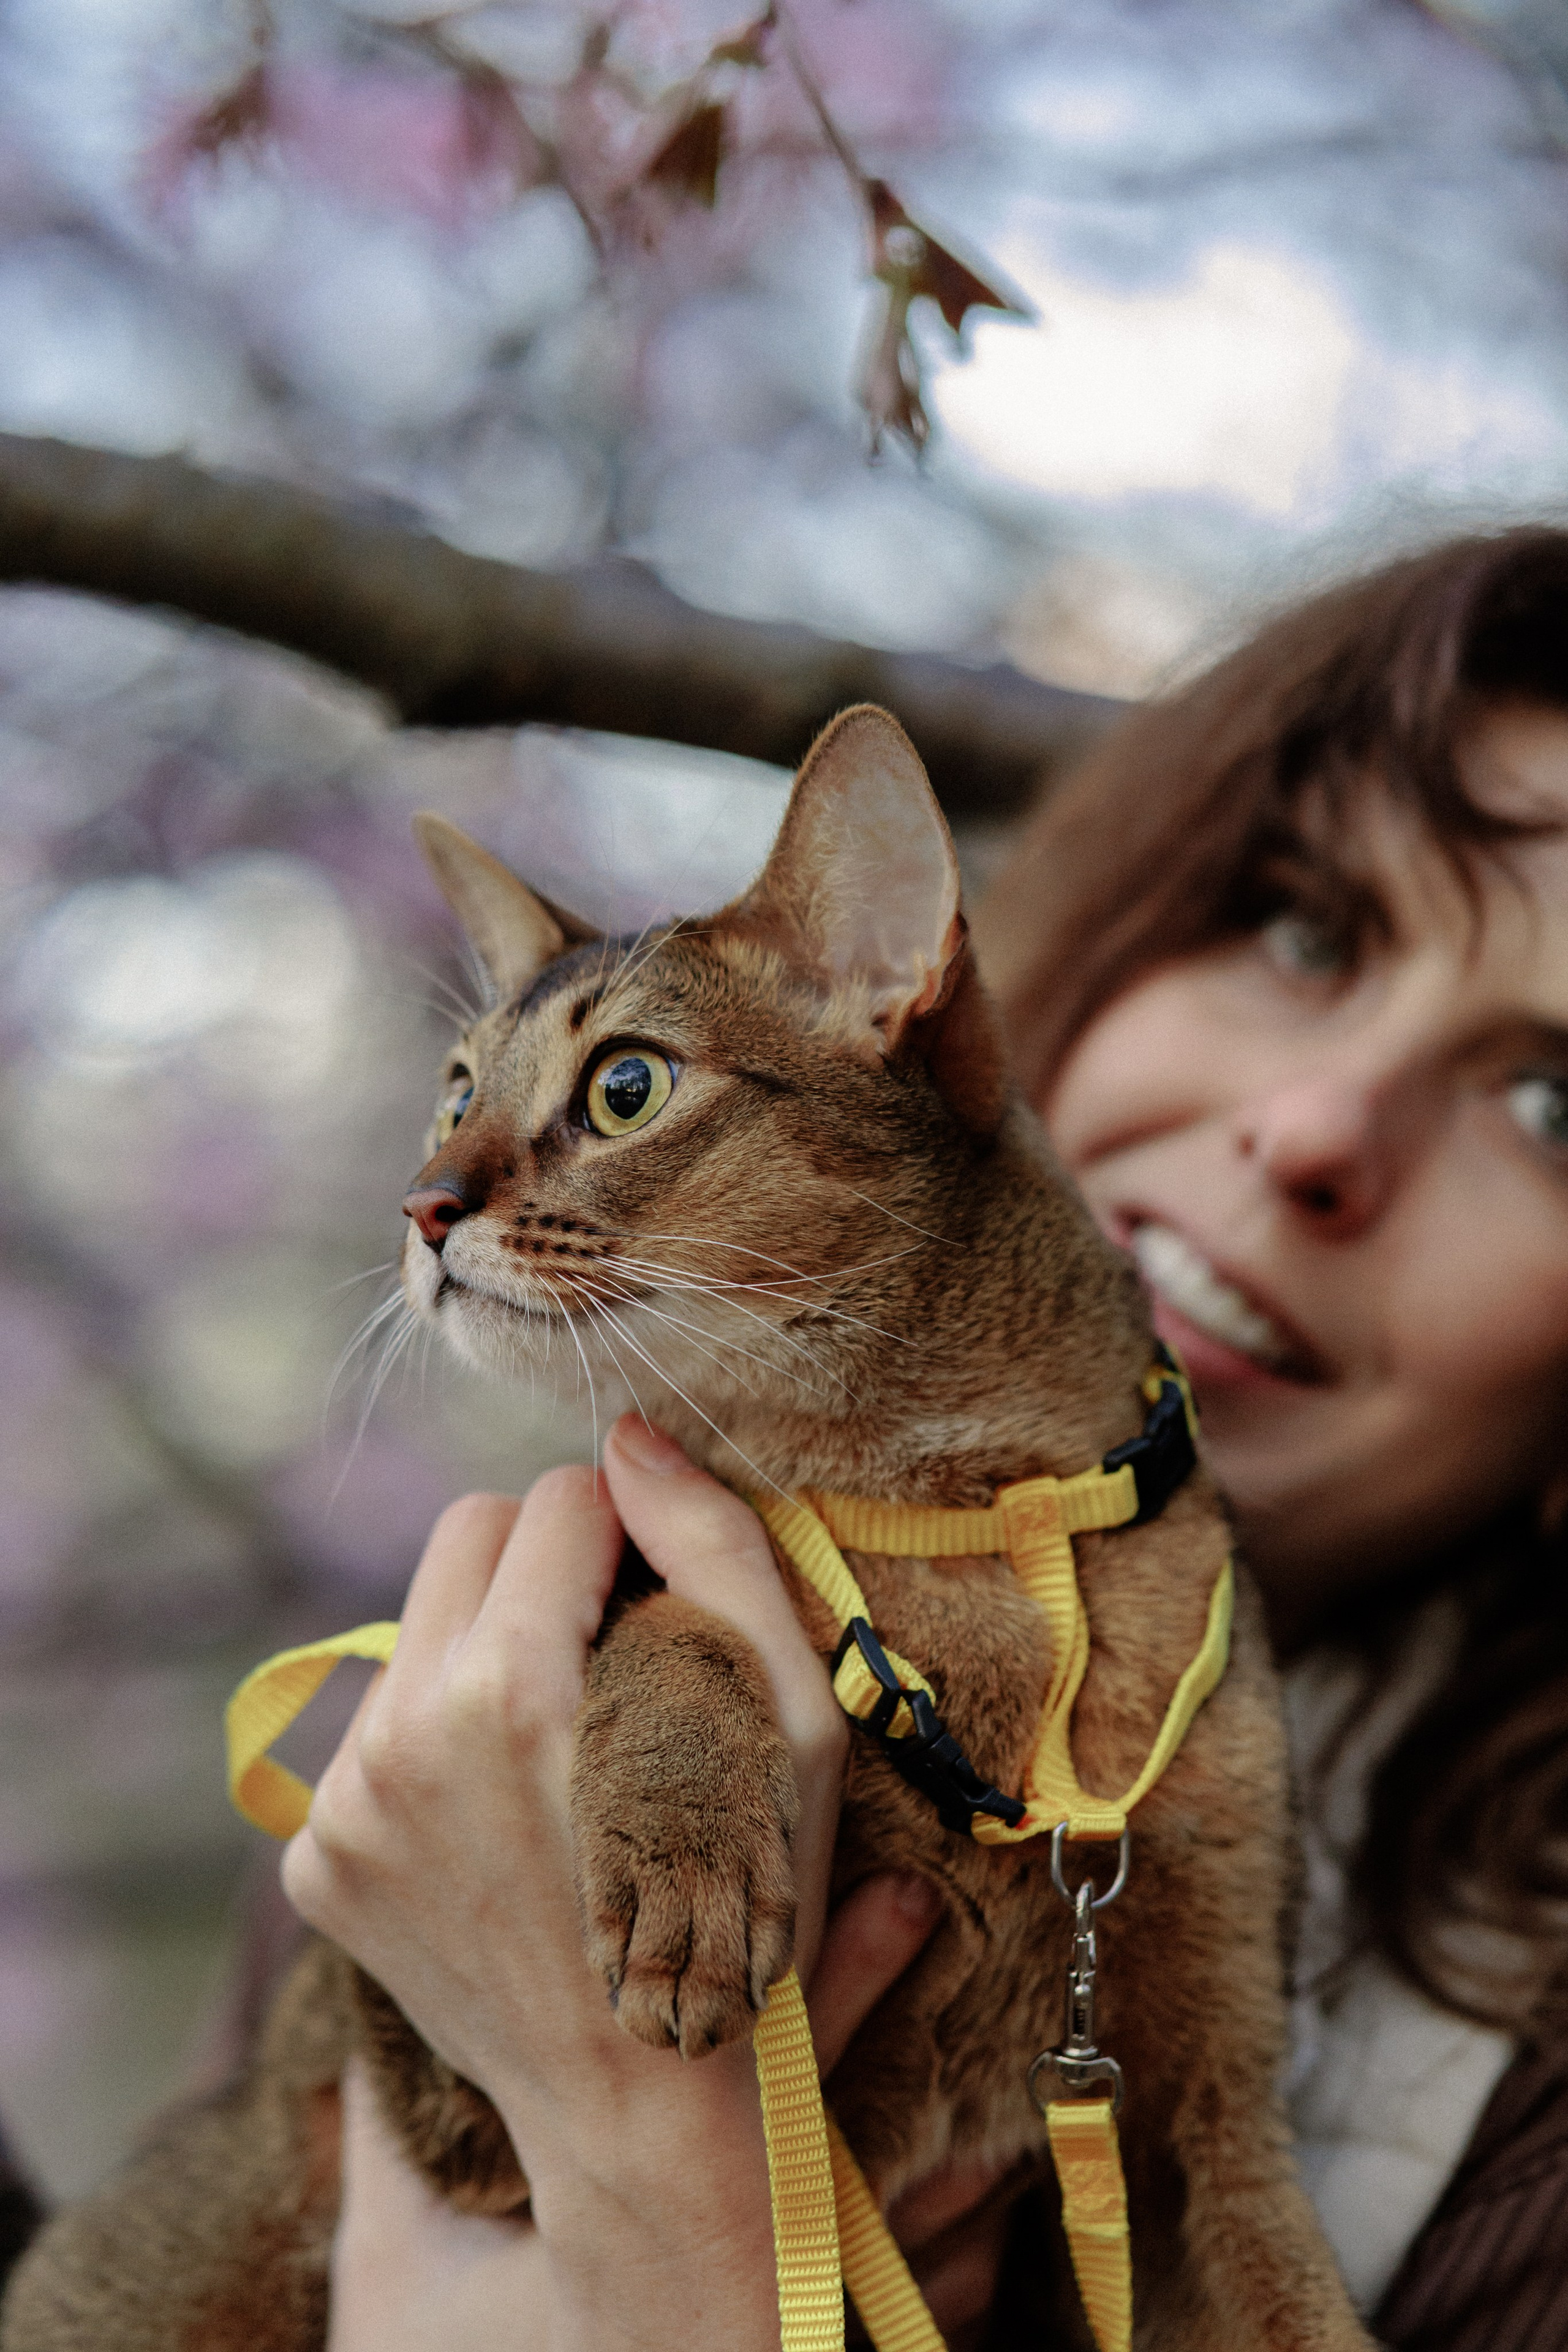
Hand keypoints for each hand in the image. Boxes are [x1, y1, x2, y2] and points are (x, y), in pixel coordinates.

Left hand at [286, 1415, 848, 2349]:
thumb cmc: (743, 1903)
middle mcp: (401, 1735)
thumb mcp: (784, 1716)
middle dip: (547, 1572)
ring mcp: (344, 1803)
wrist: (645, 2107)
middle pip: (466, 1534)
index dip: (633, 1543)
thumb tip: (627, 1439)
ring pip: (417, 1629)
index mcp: (514, 1686)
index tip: (666, 1616)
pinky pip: (376, 1730)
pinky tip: (505, 1822)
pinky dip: (441, 1747)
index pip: (558, 1498)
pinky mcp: (315, 1858)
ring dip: (491, 1654)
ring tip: (561, 1755)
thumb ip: (714, 1547)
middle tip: (613, 1663)